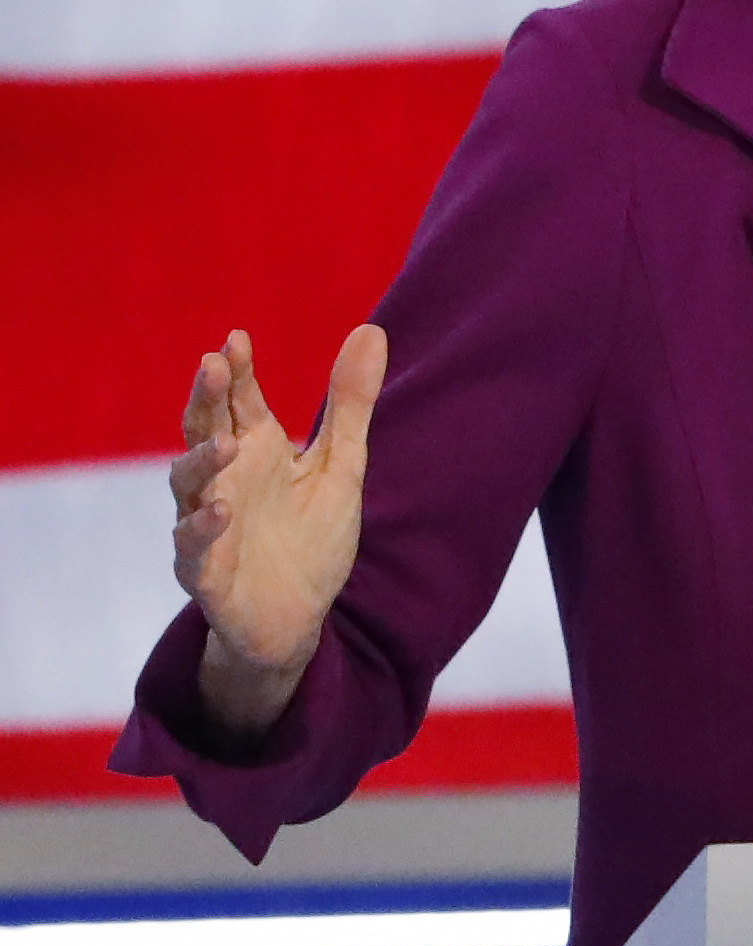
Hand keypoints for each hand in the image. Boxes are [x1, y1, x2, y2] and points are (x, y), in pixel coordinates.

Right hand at [168, 326, 384, 735]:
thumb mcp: (342, 465)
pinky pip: (192, 546)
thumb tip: (371, 330)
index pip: (240, 401)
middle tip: (211, 365)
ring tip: (226, 441)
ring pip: (188, 484)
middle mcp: (225, 480)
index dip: (236, 371)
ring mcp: (208, 523)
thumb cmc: (312, 536)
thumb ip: (351, 404)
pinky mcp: (204, 570)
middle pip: (205, 430)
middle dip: (206, 399)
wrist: (299, 615)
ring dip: (201, 460)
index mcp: (257, 451)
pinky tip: (220, 510)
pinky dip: (202, 527)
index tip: (237, 339)